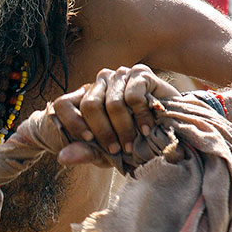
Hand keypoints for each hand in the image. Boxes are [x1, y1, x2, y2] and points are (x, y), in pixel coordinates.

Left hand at [51, 64, 179, 165]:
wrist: (169, 131)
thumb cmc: (133, 140)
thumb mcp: (105, 152)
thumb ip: (85, 152)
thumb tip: (61, 158)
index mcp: (85, 98)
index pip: (63, 105)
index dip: (72, 124)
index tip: (89, 140)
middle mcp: (100, 82)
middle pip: (89, 106)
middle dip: (104, 132)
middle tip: (116, 150)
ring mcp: (119, 75)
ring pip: (113, 103)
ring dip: (125, 129)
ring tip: (133, 144)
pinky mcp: (140, 73)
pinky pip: (133, 97)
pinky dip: (141, 117)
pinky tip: (147, 129)